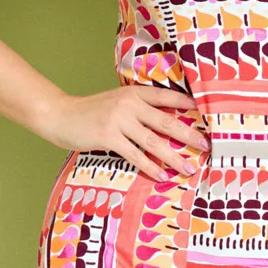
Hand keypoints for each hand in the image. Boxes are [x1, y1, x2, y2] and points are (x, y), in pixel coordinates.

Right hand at [36, 85, 208, 181]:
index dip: (188, 106)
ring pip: (153, 141)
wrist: (60, 115)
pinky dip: (150, 166)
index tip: (207, 118)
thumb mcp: (117, 102)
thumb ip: (138, 108)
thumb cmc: (91, 111)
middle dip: (189, 135)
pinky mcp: (108, 136)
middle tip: (206, 146)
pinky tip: (161, 175)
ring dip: (173, 156)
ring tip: (188, 168)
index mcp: (135, 93)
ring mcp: (119, 120)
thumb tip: (165, 123)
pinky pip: (135, 154)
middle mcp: (130, 104)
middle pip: (167, 121)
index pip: (168, 97)